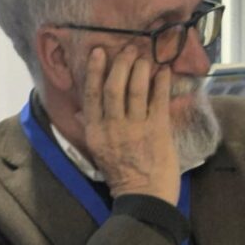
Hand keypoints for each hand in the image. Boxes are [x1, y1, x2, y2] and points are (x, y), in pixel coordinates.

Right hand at [81, 45, 179, 202]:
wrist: (144, 196)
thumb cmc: (122, 174)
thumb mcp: (97, 150)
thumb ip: (89, 127)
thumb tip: (79, 110)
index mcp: (95, 131)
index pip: (92, 94)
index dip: (95, 70)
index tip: (99, 52)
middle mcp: (112, 126)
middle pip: (113, 87)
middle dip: (121, 63)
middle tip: (129, 48)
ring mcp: (136, 128)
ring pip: (135, 90)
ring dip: (140, 69)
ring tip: (145, 56)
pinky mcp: (158, 131)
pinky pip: (158, 101)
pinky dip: (161, 83)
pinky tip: (164, 71)